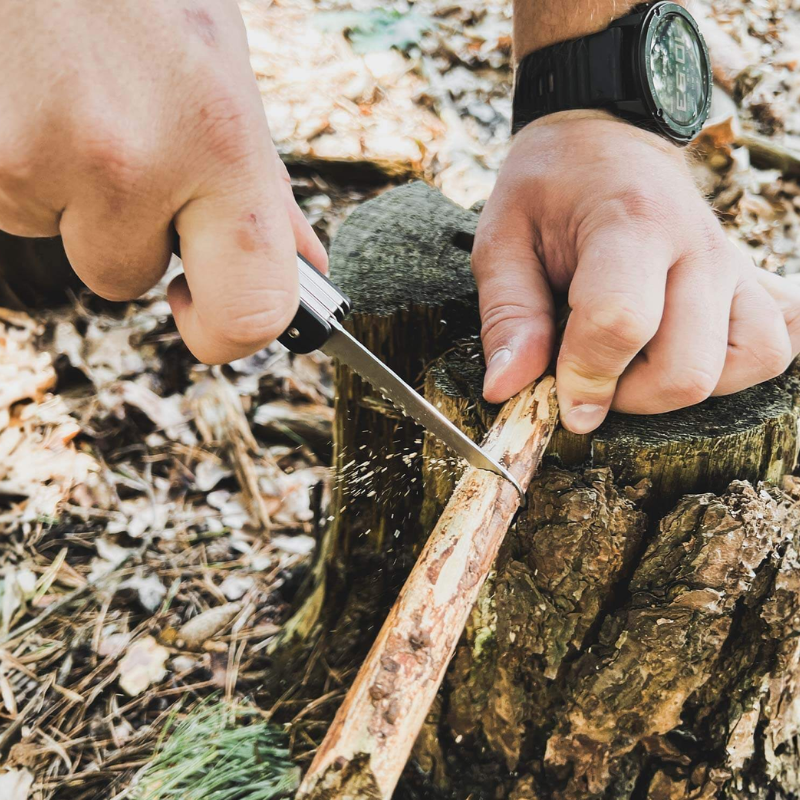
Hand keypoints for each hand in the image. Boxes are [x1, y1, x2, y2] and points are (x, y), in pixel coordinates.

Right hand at [0, 0, 325, 362]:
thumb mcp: (226, 80)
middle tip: (125, 151)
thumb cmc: (148, 0)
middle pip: (124, 280)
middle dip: (126, 236)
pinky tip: (36, 98)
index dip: (228, 333)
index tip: (202, 311)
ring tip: (75, 103)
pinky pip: (6, 202)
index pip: (252, 310)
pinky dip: (22, 164)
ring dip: (67, 193)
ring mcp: (38, 153)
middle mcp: (132, 160)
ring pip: (57, 237)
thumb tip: (303, 265)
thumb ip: (262, 187)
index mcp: (223, 145)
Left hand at [473, 110, 799, 432]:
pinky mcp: (750, 278)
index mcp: (631, 222)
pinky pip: (776, 340)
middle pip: (687, 368)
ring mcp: (733, 263)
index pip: (622, 322)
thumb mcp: (501, 240)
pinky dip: (737, 366)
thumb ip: (507, 317)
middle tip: (586, 376)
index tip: (557, 395)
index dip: (584, 376)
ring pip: (748, 362)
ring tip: (633, 363)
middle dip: (627, 397)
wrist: (604, 137)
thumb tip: (505, 389)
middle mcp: (698, 245)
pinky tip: (685, 351)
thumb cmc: (547, 188)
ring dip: (681, 386)